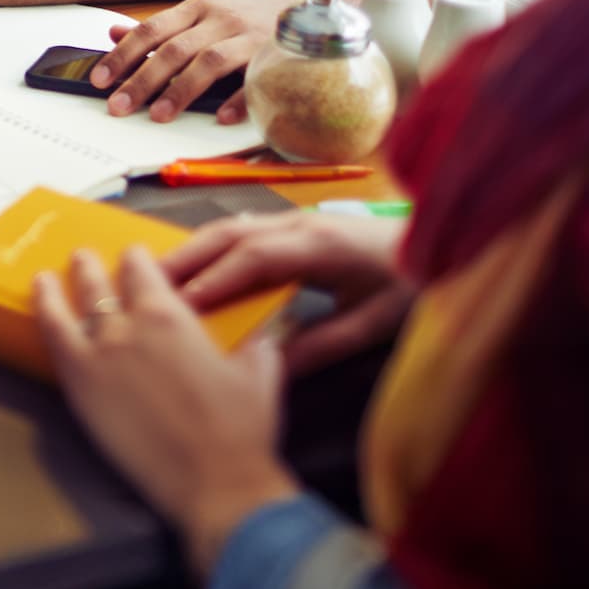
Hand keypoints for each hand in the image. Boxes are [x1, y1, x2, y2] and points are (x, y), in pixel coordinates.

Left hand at [35, 247, 297, 574]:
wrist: (215, 481)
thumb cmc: (239, 429)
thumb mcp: (259, 371)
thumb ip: (253, 345)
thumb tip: (259, 338)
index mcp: (169, 314)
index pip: (142, 270)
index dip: (135, 260)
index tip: (133, 258)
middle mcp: (129, 326)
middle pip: (100, 283)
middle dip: (90, 266)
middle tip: (83, 258)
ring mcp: (99, 355)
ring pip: (70, 307)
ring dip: (57, 287)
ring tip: (46, 278)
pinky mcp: (80, 387)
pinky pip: (53, 341)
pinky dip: (43, 317)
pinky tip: (39, 312)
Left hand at [89, 0, 280, 120]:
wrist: (307, 10)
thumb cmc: (245, 18)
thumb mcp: (200, 14)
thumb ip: (160, 28)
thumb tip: (113, 33)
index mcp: (196, 8)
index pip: (151, 30)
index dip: (123, 55)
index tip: (99, 80)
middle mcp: (219, 19)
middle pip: (174, 50)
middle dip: (142, 80)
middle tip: (118, 107)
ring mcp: (247, 36)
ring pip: (209, 62)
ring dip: (182, 90)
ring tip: (159, 116)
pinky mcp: (273, 56)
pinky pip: (253, 79)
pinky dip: (237, 99)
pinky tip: (221, 118)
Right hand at [161, 210, 413, 375]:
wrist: (444, 245)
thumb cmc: (413, 285)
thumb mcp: (373, 324)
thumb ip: (323, 345)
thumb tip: (272, 369)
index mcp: (320, 246)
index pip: (253, 258)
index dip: (214, 278)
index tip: (180, 305)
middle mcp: (301, 224)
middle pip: (230, 232)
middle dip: (186, 256)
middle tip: (144, 283)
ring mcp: (297, 219)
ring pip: (232, 226)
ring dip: (194, 249)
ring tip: (157, 277)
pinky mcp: (297, 225)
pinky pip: (244, 231)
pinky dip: (213, 247)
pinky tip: (196, 268)